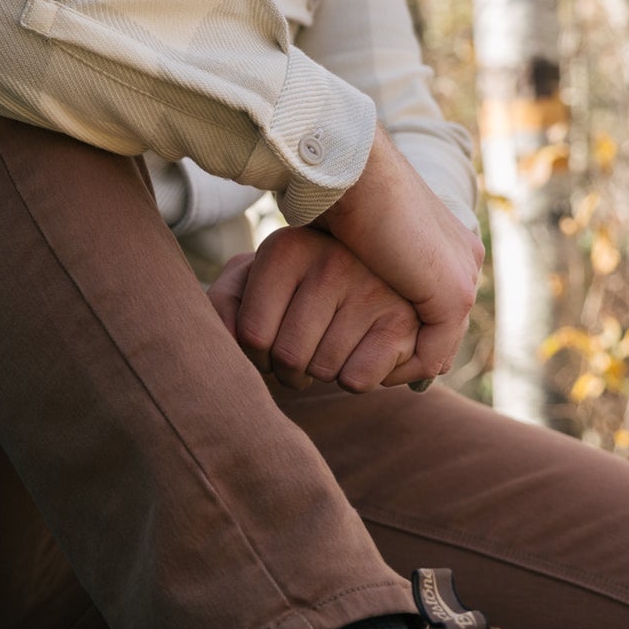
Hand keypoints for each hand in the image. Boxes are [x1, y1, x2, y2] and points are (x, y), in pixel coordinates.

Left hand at [207, 228, 422, 391]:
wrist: (375, 276)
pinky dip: (355, 379)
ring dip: (322, 372)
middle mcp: (331, 259)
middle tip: (301, 352)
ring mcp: (371, 287)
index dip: (255, 356)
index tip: (269, 342)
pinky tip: (360, 350)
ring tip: (331, 344)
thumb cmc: (296, 288)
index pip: (250, 335)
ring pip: (323, 371)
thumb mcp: (253, 282)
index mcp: (286, 247)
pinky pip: (358, 381)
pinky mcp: (403, 320)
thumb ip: (225, 304)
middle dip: (289, 370)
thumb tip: (227, 338)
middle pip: (287, 357)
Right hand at [316, 130, 484, 385]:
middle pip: (436, 327)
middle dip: (399, 353)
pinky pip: (432, 354)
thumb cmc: (338, 194)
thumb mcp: (360, 238)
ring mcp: (462, 276)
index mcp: (444, 243)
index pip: (430, 304)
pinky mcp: (453, 293)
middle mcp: (463, 260)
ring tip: (355, 371)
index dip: (394, 330)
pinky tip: (364, 367)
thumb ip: (373, 268)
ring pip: (435, 346)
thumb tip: (355, 307)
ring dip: (395, 364)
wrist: (353, 170)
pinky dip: (398, 369)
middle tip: (357, 367)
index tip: (355, 346)